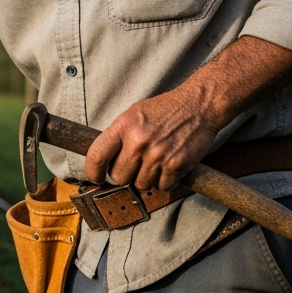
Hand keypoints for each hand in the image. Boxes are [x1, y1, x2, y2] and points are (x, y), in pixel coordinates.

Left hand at [83, 89, 219, 192]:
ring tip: (155, 162)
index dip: (92, 172)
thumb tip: (103, 161)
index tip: (96, 177)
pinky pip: (162, 187)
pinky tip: (168, 166)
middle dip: (125, 175)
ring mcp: (158, 154)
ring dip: (146, 178)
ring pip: (140, 185)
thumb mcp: (134, 114)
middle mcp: (139, 141)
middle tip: (136, 164)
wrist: (199, 105)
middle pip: (119, 177)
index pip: (97, 156)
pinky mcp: (176, 165)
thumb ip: (119, 136)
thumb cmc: (165, 109)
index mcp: (124, 125)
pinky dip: (165, 181)